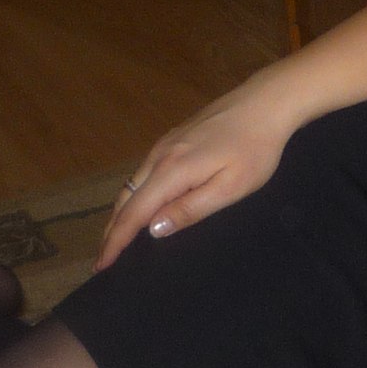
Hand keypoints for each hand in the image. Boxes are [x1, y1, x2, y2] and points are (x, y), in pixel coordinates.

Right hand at [97, 76, 297, 268]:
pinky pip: (143, 173)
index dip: (116, 241)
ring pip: (132, 184)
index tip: (101, 265)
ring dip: (121, 212)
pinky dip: (134, 195)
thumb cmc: (254, 150)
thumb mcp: (229, 187)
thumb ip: (190, 209)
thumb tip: (153, 229)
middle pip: (125, 199)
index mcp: (171, 171)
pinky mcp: (173, 138)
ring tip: (117, 238)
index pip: (133, 213)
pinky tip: (141, 204)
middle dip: (111, 230)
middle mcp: (159, 156)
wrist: (265, 103)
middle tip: (103, 259)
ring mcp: (164, 144)